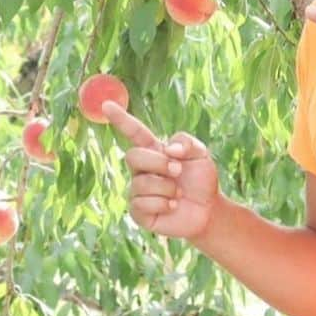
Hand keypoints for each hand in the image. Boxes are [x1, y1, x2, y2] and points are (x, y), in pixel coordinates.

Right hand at [103, 102, 219, 240]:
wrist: (208, 211)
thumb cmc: (201, 180)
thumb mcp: (201, 155)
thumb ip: (187, 143)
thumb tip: (168, 149)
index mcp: (154, 151)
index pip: (134, 132)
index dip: (120, 119)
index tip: (107, 104)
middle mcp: (142, 169)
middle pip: (133, 156)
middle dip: (158, 163)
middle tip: (178, 171)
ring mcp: (138, 190)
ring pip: (141, 182)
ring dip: (167, 187)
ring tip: (179, 193)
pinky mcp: (138, 211)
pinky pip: (141, 204)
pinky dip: (162, 204)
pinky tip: (172, 206)